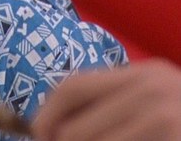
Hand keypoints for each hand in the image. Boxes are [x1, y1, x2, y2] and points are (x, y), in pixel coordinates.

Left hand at [32, 59, 180, 140]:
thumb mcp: (152, 103)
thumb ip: (110, 107)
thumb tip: (48, 127)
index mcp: (144, 74)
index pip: (73, 87)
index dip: (47, 115)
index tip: (40, 136)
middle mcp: (154, 90)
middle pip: (76, 130)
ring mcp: (167, 118)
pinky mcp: (173, 139)